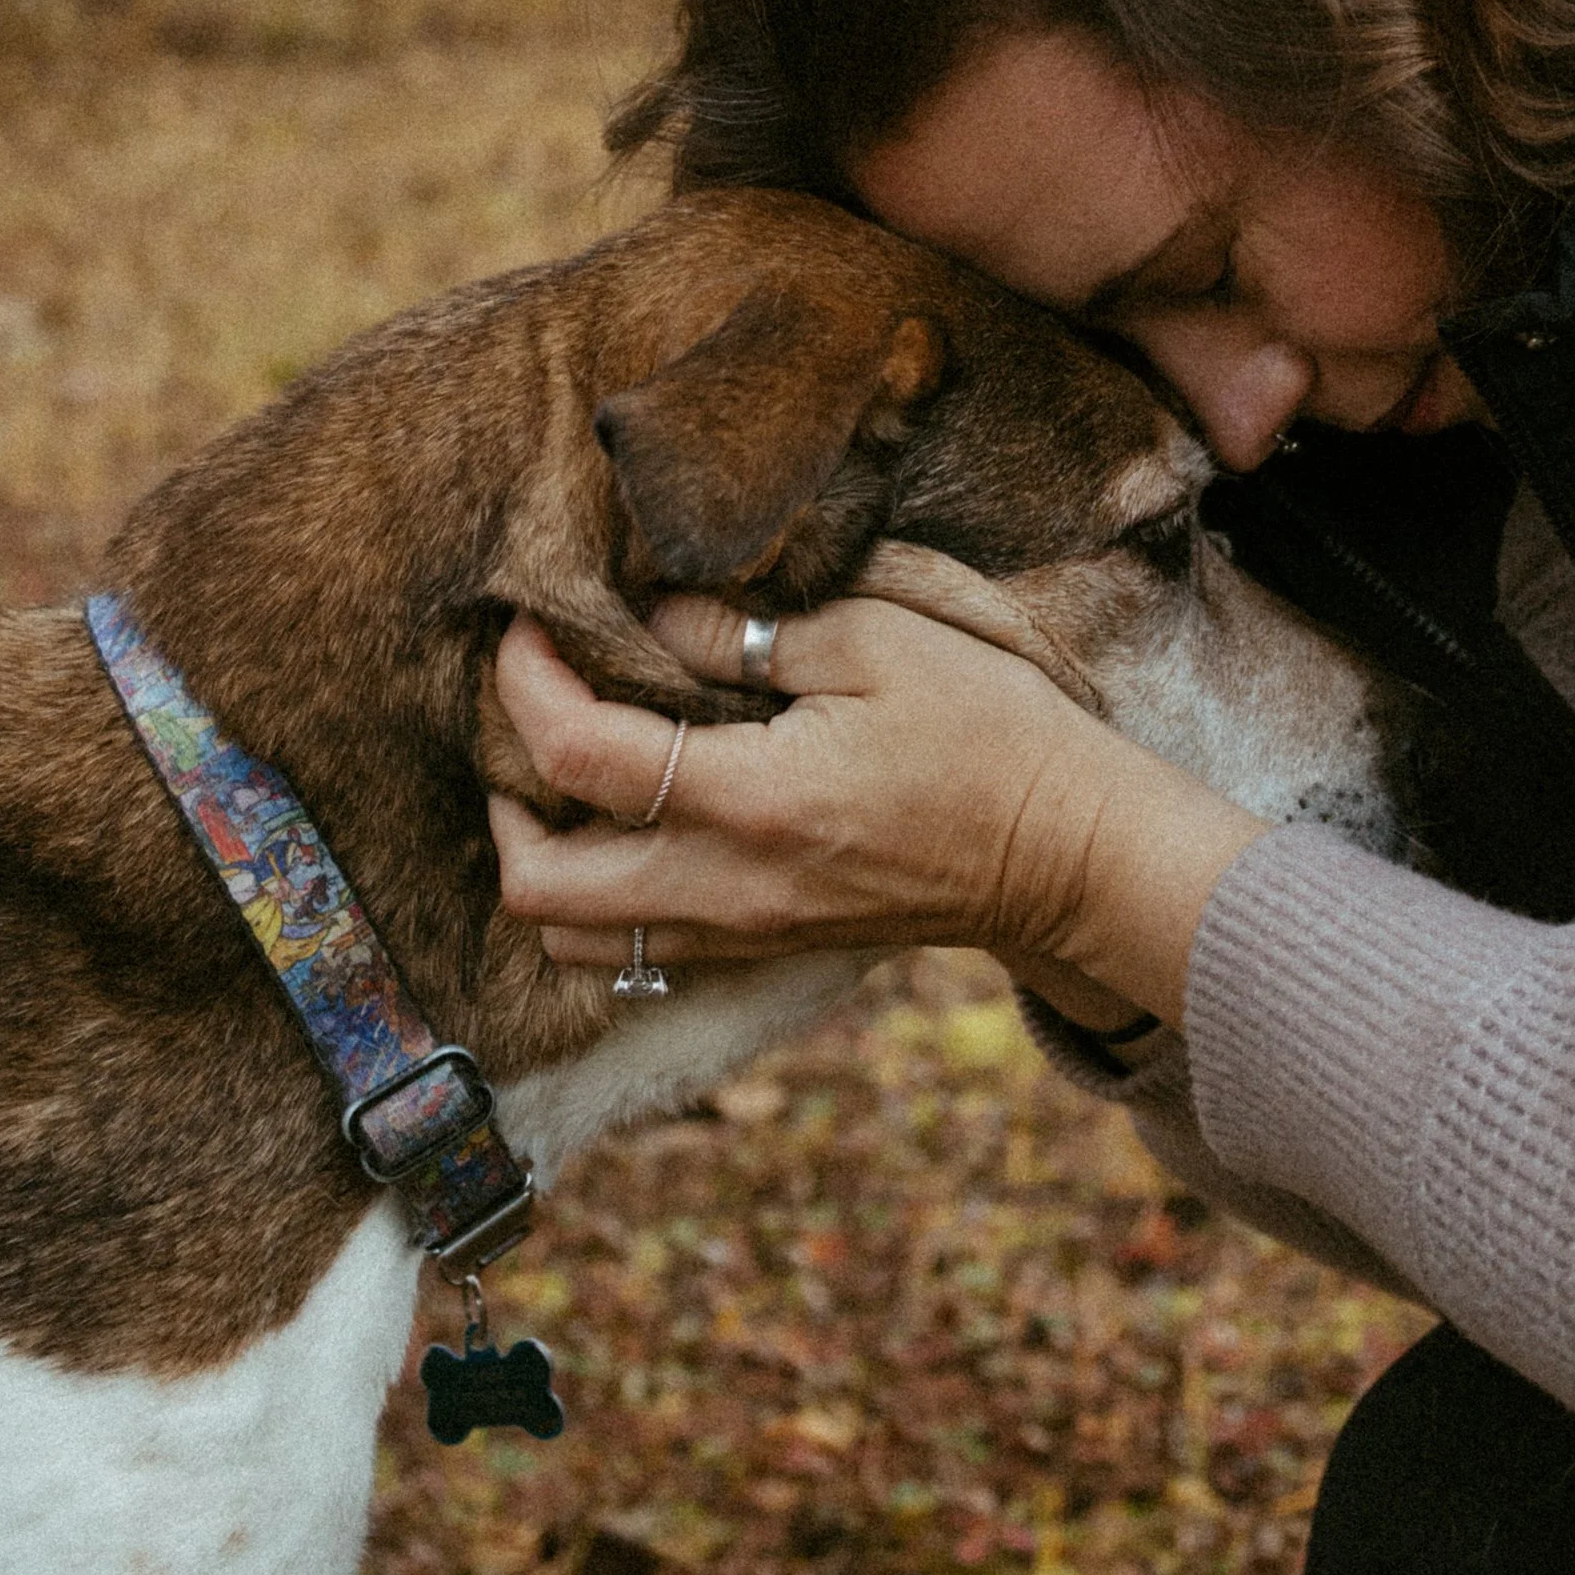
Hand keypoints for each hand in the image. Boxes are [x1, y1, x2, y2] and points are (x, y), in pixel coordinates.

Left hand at [488, 593, 1265, 1029]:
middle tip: (534, 714)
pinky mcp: (766, 949)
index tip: (530, 627)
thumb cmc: (991, 732)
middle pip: (538, 887)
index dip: (526, 682)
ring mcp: (745, 934)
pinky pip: (637, 952)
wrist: (1070, 853)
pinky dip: (603, 896)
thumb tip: (651, 621)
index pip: (577, 755)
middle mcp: (729, 888)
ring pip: (575, 939)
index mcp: (753, 800)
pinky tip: (637, 823)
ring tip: (572, 776)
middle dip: (503, 797)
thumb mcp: (879, 640)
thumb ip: (747, 634)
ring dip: (544, 859)